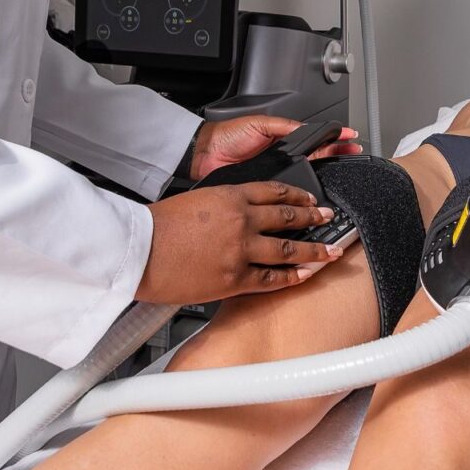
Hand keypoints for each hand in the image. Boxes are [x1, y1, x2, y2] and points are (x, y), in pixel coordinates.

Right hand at [139, 180, 342, 303]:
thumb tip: (238, 216)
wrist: (138, 250)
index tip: (309, 197)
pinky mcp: (234, 278)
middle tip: (329, 216)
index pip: (274, 190)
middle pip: (288, 215)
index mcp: (230, 195)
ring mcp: (241, 249)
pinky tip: (306, 275)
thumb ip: (221, 207)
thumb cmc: (156, 226)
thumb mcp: (194, 200)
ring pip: (288, 248)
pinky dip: (293, 277)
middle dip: (313, 216)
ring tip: (331, 250)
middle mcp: (241, 220)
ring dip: (314, 249)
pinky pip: (272, 279)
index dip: (297, 193)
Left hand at [189, 116, 360, 180]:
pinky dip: (301, 194)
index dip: (333, 139)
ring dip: (324, 174)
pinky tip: (313, 194)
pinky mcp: (266, 191)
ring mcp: (275, 175)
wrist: (203, 155)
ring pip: (306, 176)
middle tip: (353, 154)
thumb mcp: (260, 124)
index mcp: (282, 139)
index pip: (314, 139)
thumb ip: (285, 126)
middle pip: (316, 157)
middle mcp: (281, 158)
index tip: (351, 138)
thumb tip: (308, 128)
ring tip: (341, 170)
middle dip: (336, 155)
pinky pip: (288, 192)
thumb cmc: (226, 136)